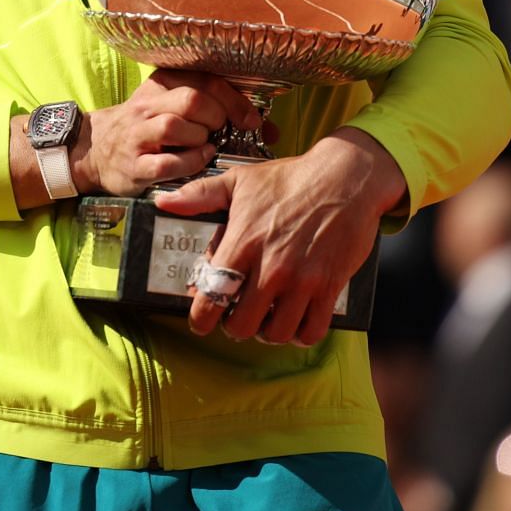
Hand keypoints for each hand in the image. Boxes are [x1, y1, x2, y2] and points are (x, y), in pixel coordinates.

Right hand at [71, 70, 260, 196]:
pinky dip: (189, 163)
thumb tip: (266, 126)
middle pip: (190, 100)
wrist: (95, 150)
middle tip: (222, 130)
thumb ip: (212, 109)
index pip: (204, 80)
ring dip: (200, 138)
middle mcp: (146, 106)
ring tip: (206, 145)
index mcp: (160, 85)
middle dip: (217, 116)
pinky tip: (198, 161)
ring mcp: (137, 136)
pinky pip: (165, 163)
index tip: (251, 119)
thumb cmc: (145, 128)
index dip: (234, 100)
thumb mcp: (170, 107)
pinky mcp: (134, 166)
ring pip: (173, 126)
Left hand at [155, 128, 404, 346]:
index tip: (202, 320)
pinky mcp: (330, 286)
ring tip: (266, 318)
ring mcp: (302, 280)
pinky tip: (295, 321)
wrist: (346, 176)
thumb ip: (200, 195)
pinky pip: (311, 331)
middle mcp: (271, 267)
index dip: (201, 318)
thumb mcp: (241, 180)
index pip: (212, 297)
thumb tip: (164, 203)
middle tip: (238, 315)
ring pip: (276, 334)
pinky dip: (300, 334)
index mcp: (244, 242)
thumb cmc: (291, 178)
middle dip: (235, 325)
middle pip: (241, 325)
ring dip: (268, 331)